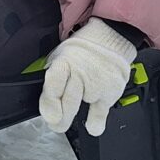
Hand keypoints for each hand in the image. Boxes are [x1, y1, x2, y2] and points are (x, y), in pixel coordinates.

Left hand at [39, 19, 138, 135]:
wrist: (112, 35)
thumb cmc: (84, 48)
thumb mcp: (62, 56)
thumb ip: (54, 80)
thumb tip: (47, 107)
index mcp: (65, 62)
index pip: (53, 86)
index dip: (49, 104)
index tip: (50, 116)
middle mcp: (81, 72)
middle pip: (67, 103)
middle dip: (59, 119)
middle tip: (56, 123)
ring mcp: (97, 83)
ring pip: (81, 110)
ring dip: (72, 118)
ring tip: (67, 119)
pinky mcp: (111, 90)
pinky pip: (100, 114)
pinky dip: (95, 123)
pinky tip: (92, 124)